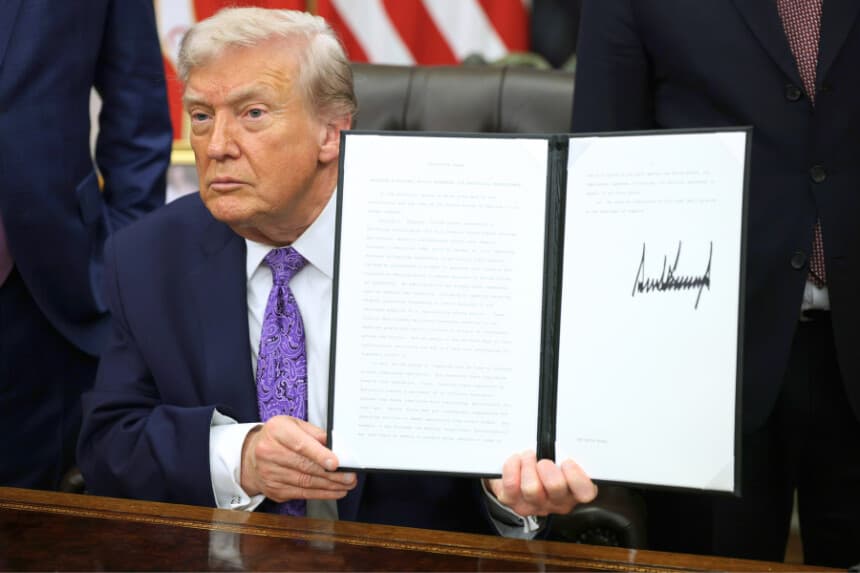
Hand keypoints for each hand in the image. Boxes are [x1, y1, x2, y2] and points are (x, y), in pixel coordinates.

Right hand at [240, 415, 356, 502]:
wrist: (251, 456)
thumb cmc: (279, 438)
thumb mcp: (294, 425)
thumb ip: (315, 433)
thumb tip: (336, 446)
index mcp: (276, 431)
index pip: (300, 444)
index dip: (319, 455)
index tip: (335, 463)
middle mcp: (268, 452)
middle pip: (305, 466)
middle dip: (331, 474)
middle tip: (350, 476)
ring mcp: (269, 473)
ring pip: (305, 482)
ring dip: (329, 486)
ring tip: (346, 484)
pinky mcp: (273, 490)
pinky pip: (301, 494)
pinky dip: (321, 494)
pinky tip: (334, 491)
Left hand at [485, 451, 596, 516]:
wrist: (520, 469)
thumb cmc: (545, 458)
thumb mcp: (561, 453)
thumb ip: (567, 447)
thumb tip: (567, 429)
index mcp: (575, 488)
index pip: (585, 492)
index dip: (577, 478)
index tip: (567, 461)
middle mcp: (558, 500)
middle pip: (556, 488)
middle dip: (548, 468)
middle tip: (543, 459)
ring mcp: (536, 503)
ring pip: (532, 488)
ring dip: (528, 465)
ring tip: (528, 456)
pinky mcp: (514, 502)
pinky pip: (512, 486)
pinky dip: (511, 468)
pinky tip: (515, 460)